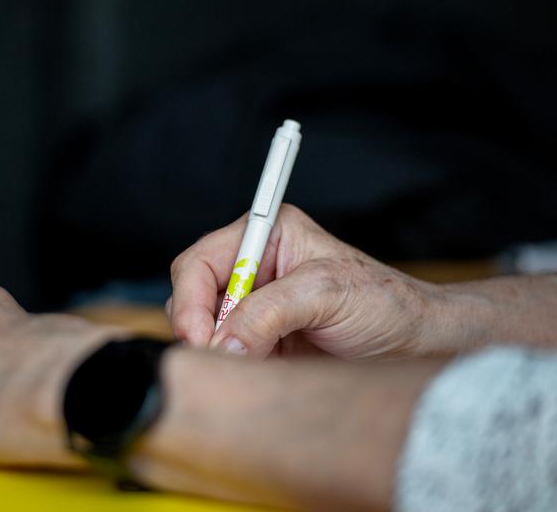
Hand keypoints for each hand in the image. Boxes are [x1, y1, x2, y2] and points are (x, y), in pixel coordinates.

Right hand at [167, 204, 447, 359]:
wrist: (417, 345)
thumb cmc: (386, 304)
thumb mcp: (327, 294)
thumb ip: (269, 312)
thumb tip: (222, 343)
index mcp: (267, 236)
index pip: (200, 262)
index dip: (191, 300)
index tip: (200, 337)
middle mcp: (254, 268)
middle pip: (193, 297)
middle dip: (201, 329)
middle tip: (221, 358)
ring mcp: (255, 308)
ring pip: (205, 329)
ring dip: (218, 351)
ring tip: (253, 364)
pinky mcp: (261, 342)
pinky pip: (226, 355)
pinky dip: (233, 368)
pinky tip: (259, 372)